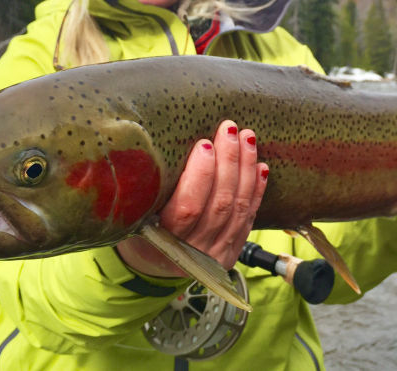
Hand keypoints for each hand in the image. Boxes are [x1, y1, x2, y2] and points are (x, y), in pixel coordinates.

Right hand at [116, 120, 268, 276]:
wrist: (153, 267)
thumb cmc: (140, 229)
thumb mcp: (135, 214)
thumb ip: (151, 189)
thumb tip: (163, 142)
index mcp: (163, 240)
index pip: (187, 207)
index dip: (201, 175)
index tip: (205, 144)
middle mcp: (193, 250)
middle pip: (219, 203)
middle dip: (228, 162)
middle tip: (229, 130)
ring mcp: (215, 254)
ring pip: (238, 208)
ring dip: (246, 170)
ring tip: (247, 138)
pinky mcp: (232, 253)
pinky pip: (248, 219)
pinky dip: (256, 191)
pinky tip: (260, 167)